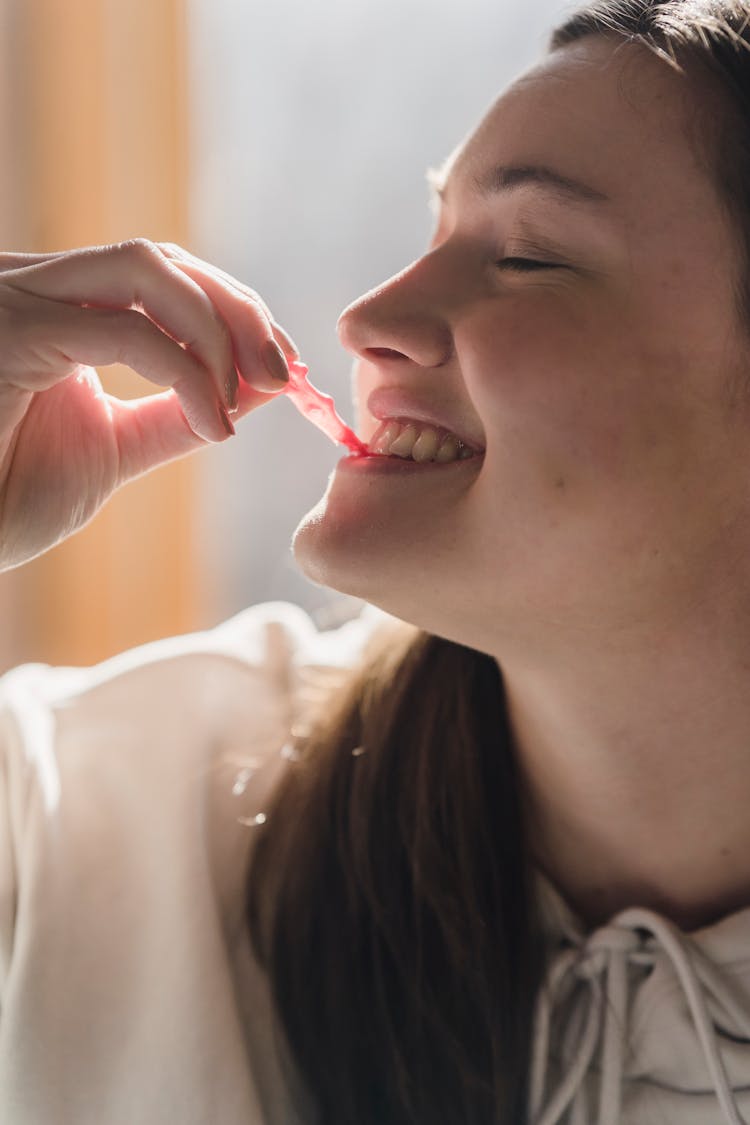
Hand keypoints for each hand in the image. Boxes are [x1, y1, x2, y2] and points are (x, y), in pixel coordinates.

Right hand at [0, 239, 295, 569]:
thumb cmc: (5, 500)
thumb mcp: (111, 451)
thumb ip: (174, 415)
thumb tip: (255, 391)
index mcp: (54, 308)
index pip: (158, 273)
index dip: (232, 310)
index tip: (283, 368)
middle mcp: (30, 285)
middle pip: (161, 257)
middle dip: (238, 309)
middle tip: (285, 372)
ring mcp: (14, 298)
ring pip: (145, 269)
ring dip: (219, 328)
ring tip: (254, 392)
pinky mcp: (8, 331)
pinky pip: (123, 330)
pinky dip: (187, 373)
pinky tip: (213, 423)